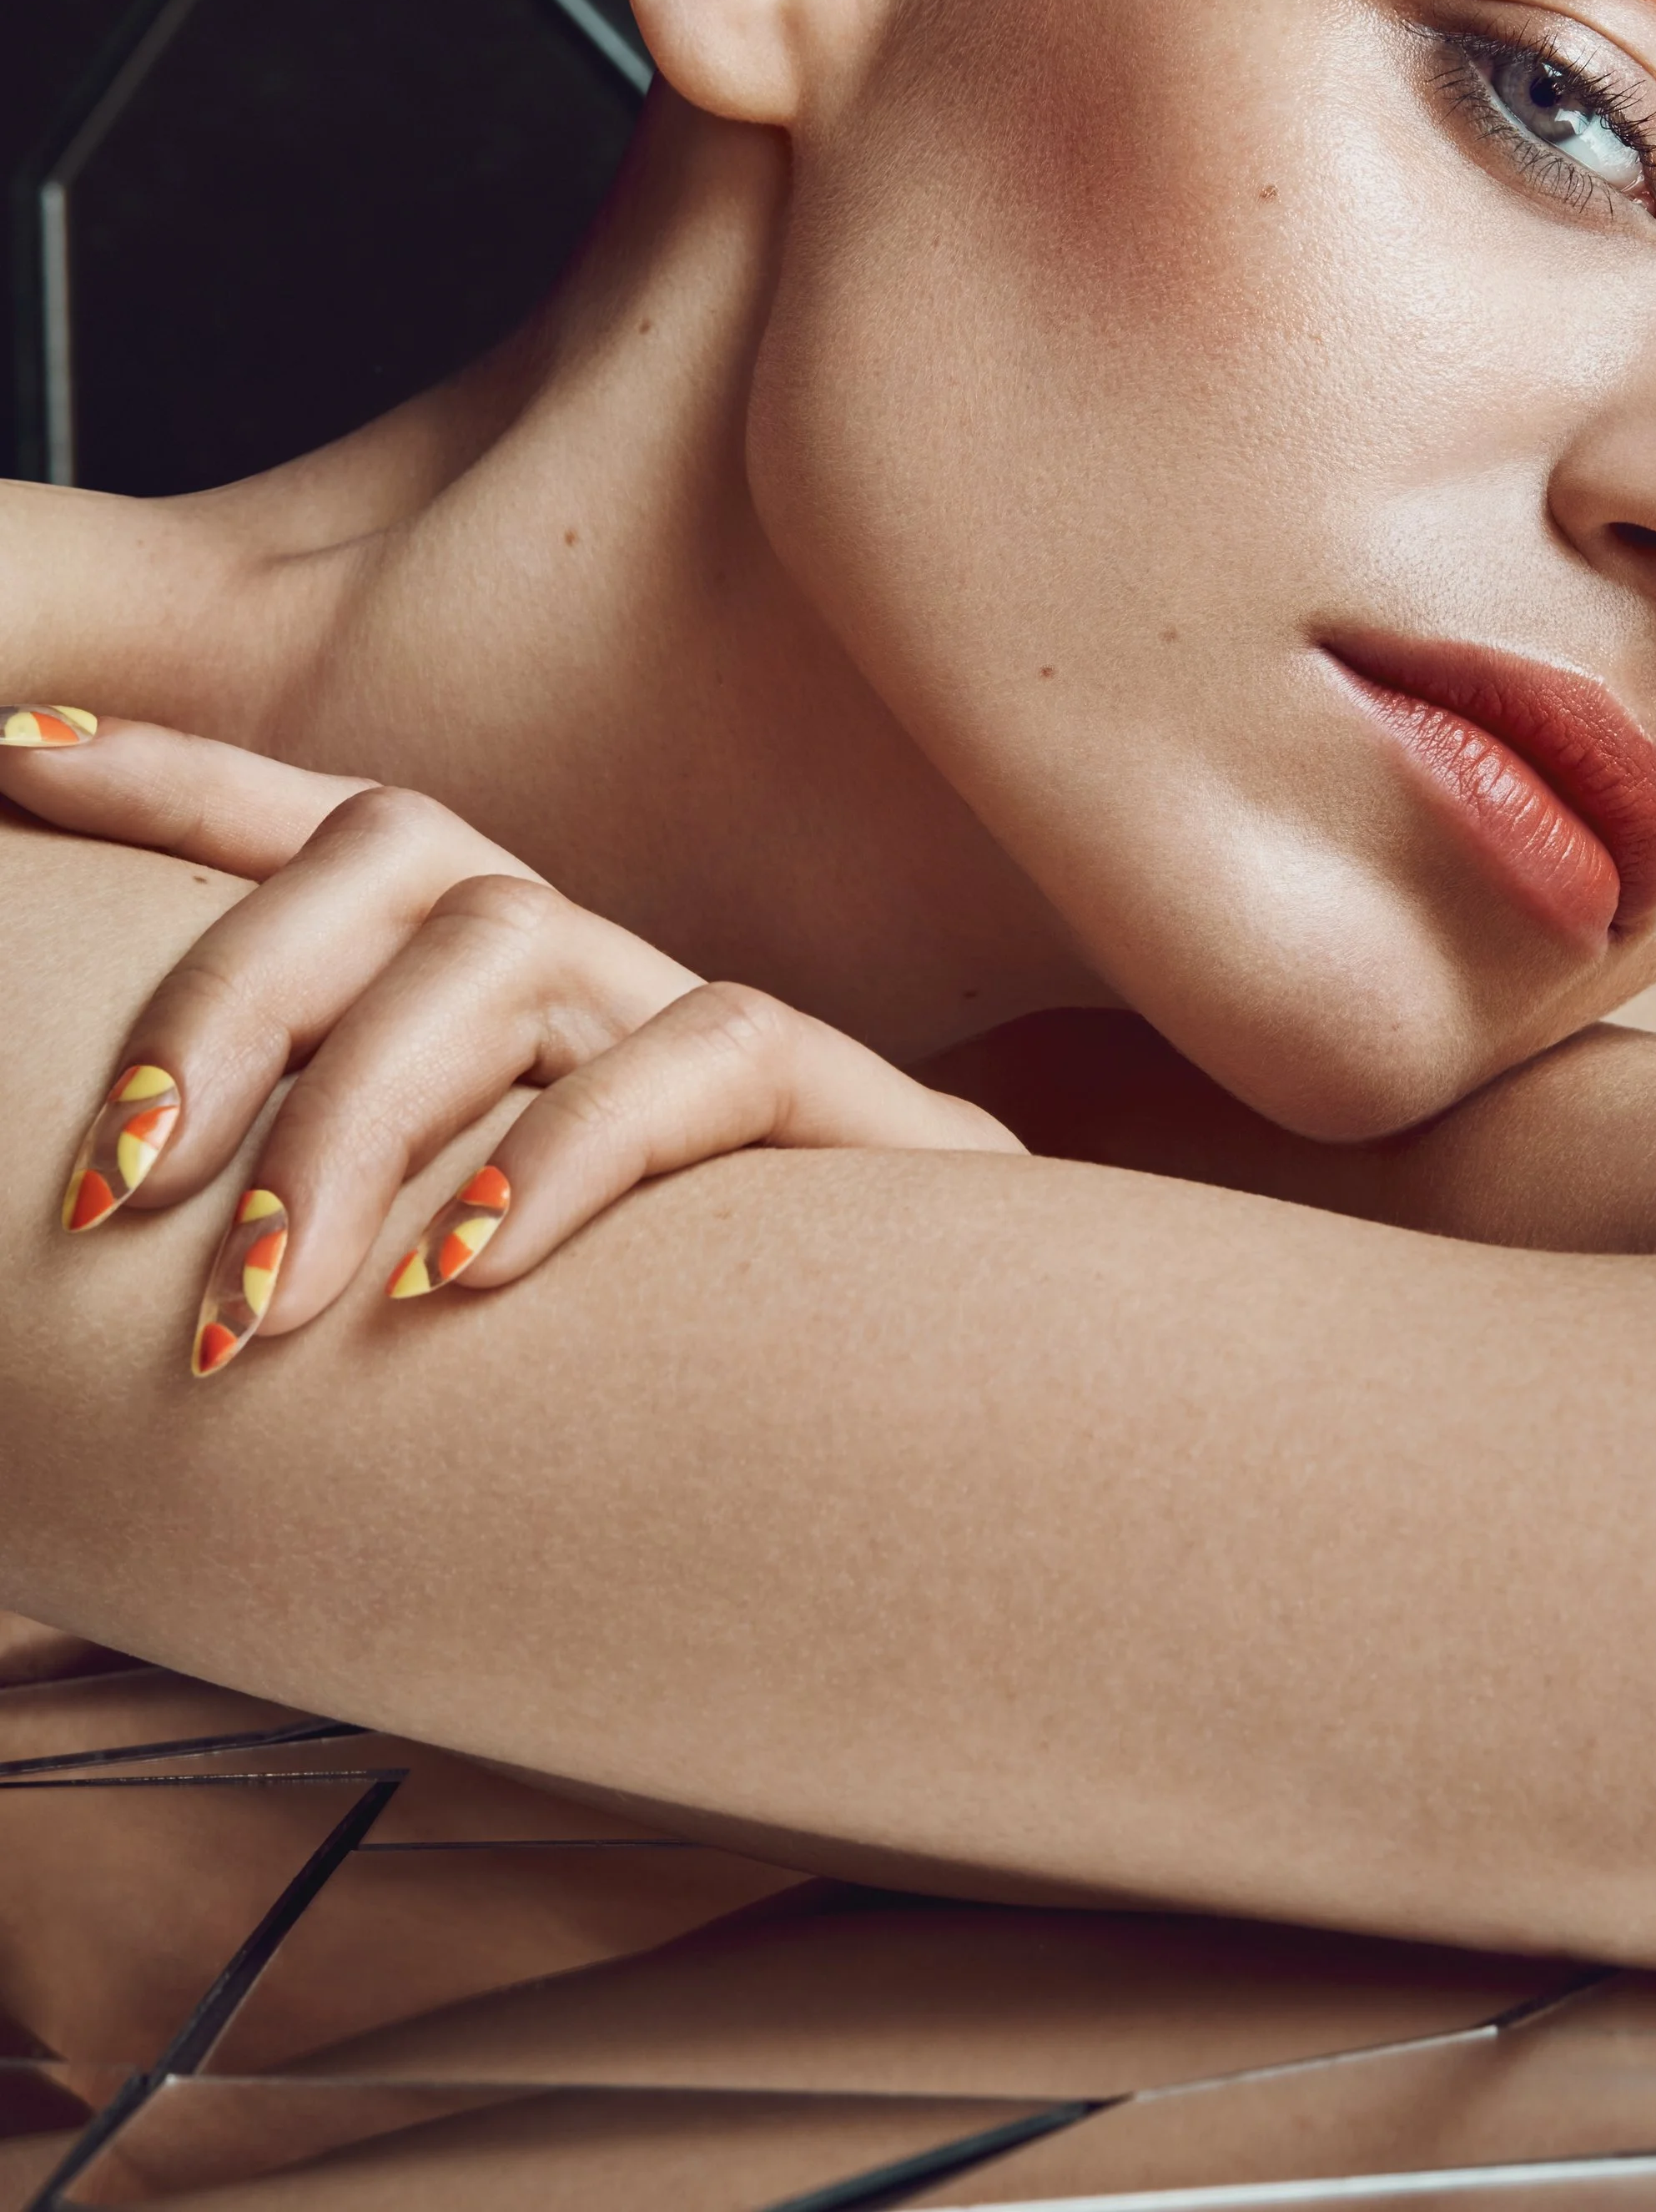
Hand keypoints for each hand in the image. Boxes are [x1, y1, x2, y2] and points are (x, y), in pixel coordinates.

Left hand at [0, 714, 1019, 1376]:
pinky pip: (710, 1055)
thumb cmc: (650, 1458)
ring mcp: (732, 1047)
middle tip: (114, 1190)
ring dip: (358, 1108)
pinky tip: (470, 1279)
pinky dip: (566, 1151)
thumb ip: (315, 1298)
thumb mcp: (434, 1350)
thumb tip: (138, 1306)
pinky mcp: (865, 1128)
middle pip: (408, 857)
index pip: (339, 838)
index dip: (187, 783)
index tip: (22, 767)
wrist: (953, 1498)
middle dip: (229, 993)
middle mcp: (613, 993)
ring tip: (268, 1304)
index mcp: (506, 1019)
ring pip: (524, 937)